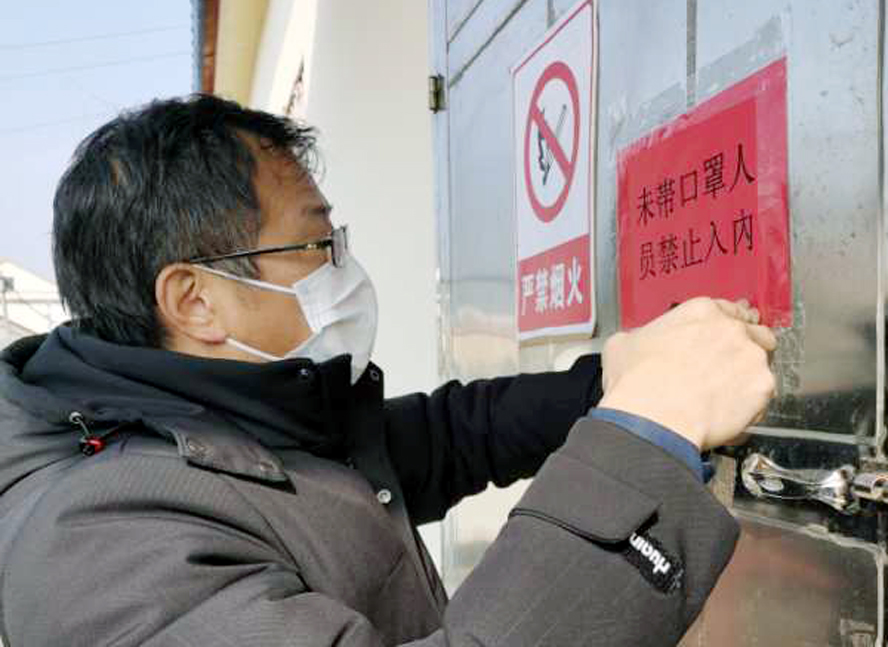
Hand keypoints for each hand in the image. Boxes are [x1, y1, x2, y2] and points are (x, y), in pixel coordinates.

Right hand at [598, 297, 776, 449]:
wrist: (651, 418)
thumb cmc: (637, 383)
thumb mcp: (623, 345)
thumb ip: (642, 337)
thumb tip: (639, 344)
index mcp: (700, 311)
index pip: (729, 310)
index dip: (727, 327)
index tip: (723, 339)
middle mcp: (731, 328)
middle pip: (755, 333)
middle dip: (745, 349)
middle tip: (726, 369)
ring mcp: (751, 357)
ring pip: (762, 365)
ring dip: (747, 378)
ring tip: (723, 398)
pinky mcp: (763, 388)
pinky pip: (763, 398)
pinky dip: (749, 408)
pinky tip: (725, 416)